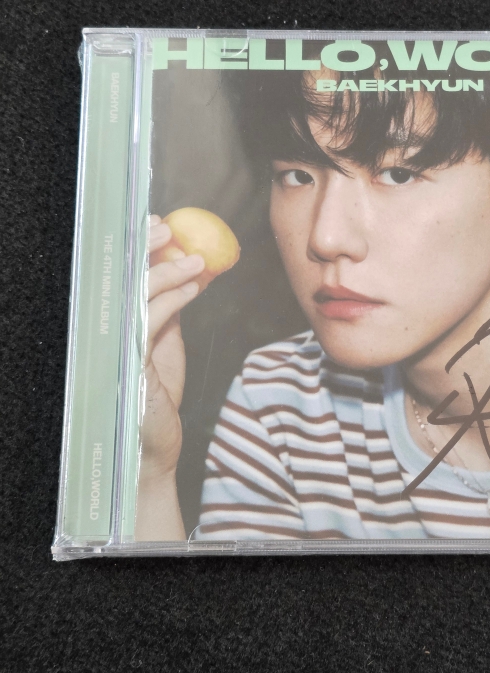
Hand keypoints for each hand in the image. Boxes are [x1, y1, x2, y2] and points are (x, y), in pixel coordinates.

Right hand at [139, 214, 205, 484]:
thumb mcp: (166, 344)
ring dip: (166, 272)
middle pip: (119, 279)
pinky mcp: (128, 365)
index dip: (136, 248)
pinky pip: (150, 323)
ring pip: (134, 297)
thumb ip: (170, 309)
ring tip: (197, 260)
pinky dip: (173, 301)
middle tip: (168, 228)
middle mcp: (108, 332)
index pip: (121, 276)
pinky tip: (193, 288)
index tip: (158, 224)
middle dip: (142, 249)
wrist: (155, 447)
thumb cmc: (158, 397)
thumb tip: (188, 271)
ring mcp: (115, 348)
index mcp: (117, 324)